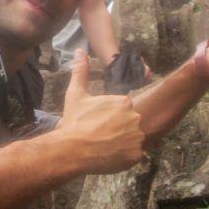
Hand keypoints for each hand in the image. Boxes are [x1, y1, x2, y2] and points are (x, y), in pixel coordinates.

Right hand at [61, 49, 144, 172]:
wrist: (72, 150)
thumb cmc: (74, 122)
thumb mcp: (76, 94)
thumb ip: (81, 72)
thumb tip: (79, 51)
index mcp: (123, 101)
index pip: (122, 110)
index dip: (109, 118)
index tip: (98, 124)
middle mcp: (134, 116)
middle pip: (129, 124)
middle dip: (117, 131)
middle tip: (100, 137)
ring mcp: (137, 136)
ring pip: (132, 140)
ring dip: (122, 144)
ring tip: (104, 147)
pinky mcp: (136, 154)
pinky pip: (134, 155)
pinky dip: (124, 157)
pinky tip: (109, 156)